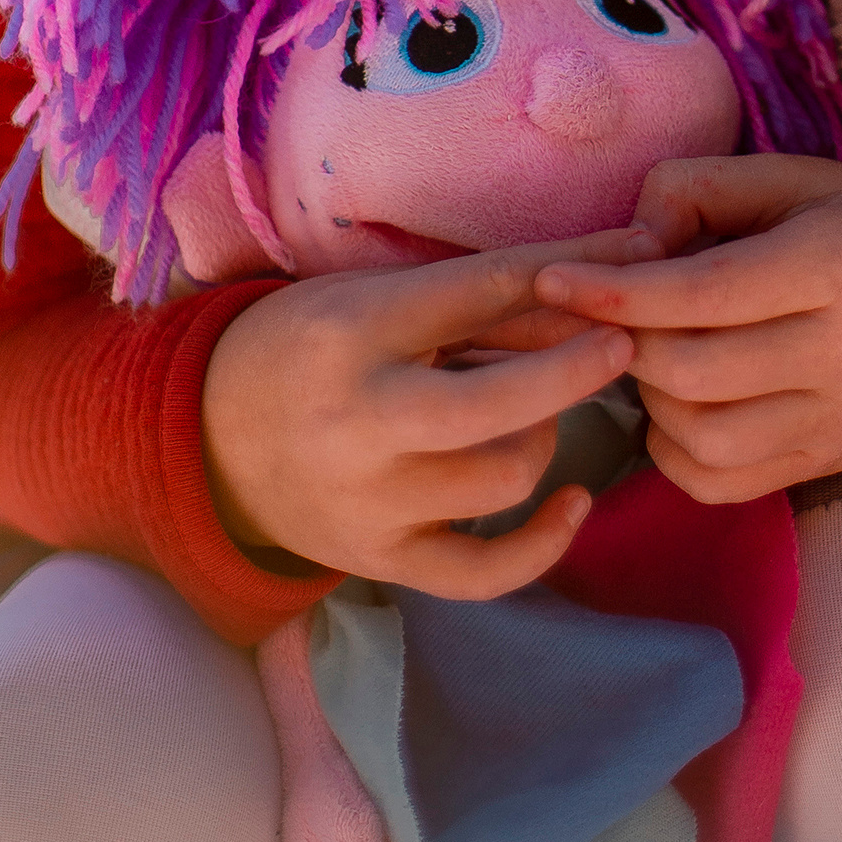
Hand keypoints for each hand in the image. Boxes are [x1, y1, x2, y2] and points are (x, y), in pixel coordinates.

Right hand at [200, 227, 656, 595]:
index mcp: (356, 330)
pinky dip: (543, 542)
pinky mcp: (381, 560)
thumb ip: (484, 294)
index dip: (565, 280)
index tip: (631, 269)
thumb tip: (602, 270)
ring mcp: (369, 500)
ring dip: (544, 435)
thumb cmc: (312, 346)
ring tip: (537, 415)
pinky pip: (483, 572)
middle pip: (497, 405)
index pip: (479, 295)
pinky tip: (573, 502)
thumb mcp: (380, 296)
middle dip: (574, 370)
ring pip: (502, 478)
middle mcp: (359, 419)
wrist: (210, 439)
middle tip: (622, 345)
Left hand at [533, 160, 841, 504]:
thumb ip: (705, 191)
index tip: (552, 279)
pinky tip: (677, 405)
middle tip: (609, 312)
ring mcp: (836, 422)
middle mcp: (841, 355)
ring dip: (649, 398)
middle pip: (692, 369)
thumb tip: (627, 240)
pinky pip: (722, 482)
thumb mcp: (802, 179)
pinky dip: (675, 452)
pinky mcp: (825, 464)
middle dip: (626, 341)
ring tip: (650, 353)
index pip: (704, 293)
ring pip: (700, 436)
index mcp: (837, 267)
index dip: (617, 291)